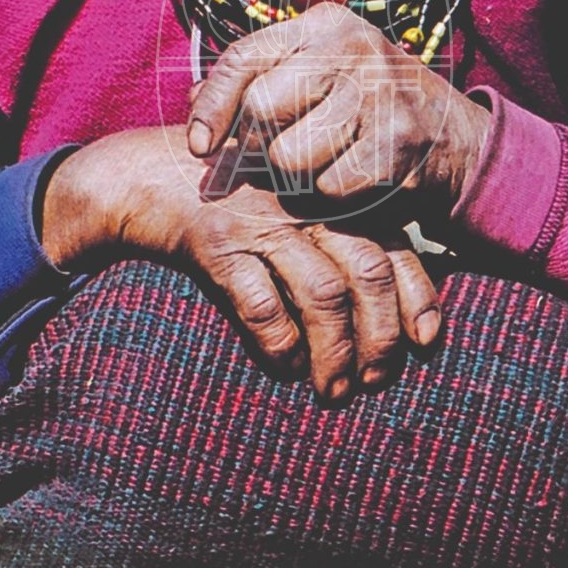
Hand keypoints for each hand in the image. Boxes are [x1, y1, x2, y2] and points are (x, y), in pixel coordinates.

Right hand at [38, 126, 442, 401]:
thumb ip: (333, 240)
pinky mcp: (216, 241)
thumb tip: (385, 312)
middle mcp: (305, 200)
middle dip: (380, 335)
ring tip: (332, 391)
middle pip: (369, 270)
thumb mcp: (287, 208)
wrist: (141, 175)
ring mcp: (261, 218)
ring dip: (335, 352)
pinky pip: (261, 302)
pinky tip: (283, 365)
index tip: (426, 340)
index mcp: (330, 192)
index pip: (396, 244)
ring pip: (323, 293)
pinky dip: (279, 342)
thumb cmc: (226, 200)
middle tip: (375, 380)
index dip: (419, 296)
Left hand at [184, 2, 491, 209]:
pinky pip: (329, 186)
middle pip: (262, 109)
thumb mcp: (317, 71)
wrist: (453, 136)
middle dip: (262, 142)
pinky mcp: (396, 143)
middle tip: (285, 149)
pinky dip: (335, 192)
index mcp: (324, 25)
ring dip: (300, 174)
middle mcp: (352, 48)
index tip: (198, 145)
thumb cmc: (366, 103)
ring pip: (290, 156)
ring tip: (328, 158)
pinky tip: (357, 173)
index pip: (244, 58)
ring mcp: (379, 94)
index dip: (212, 105)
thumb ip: (258, 78)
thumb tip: (190, 100)